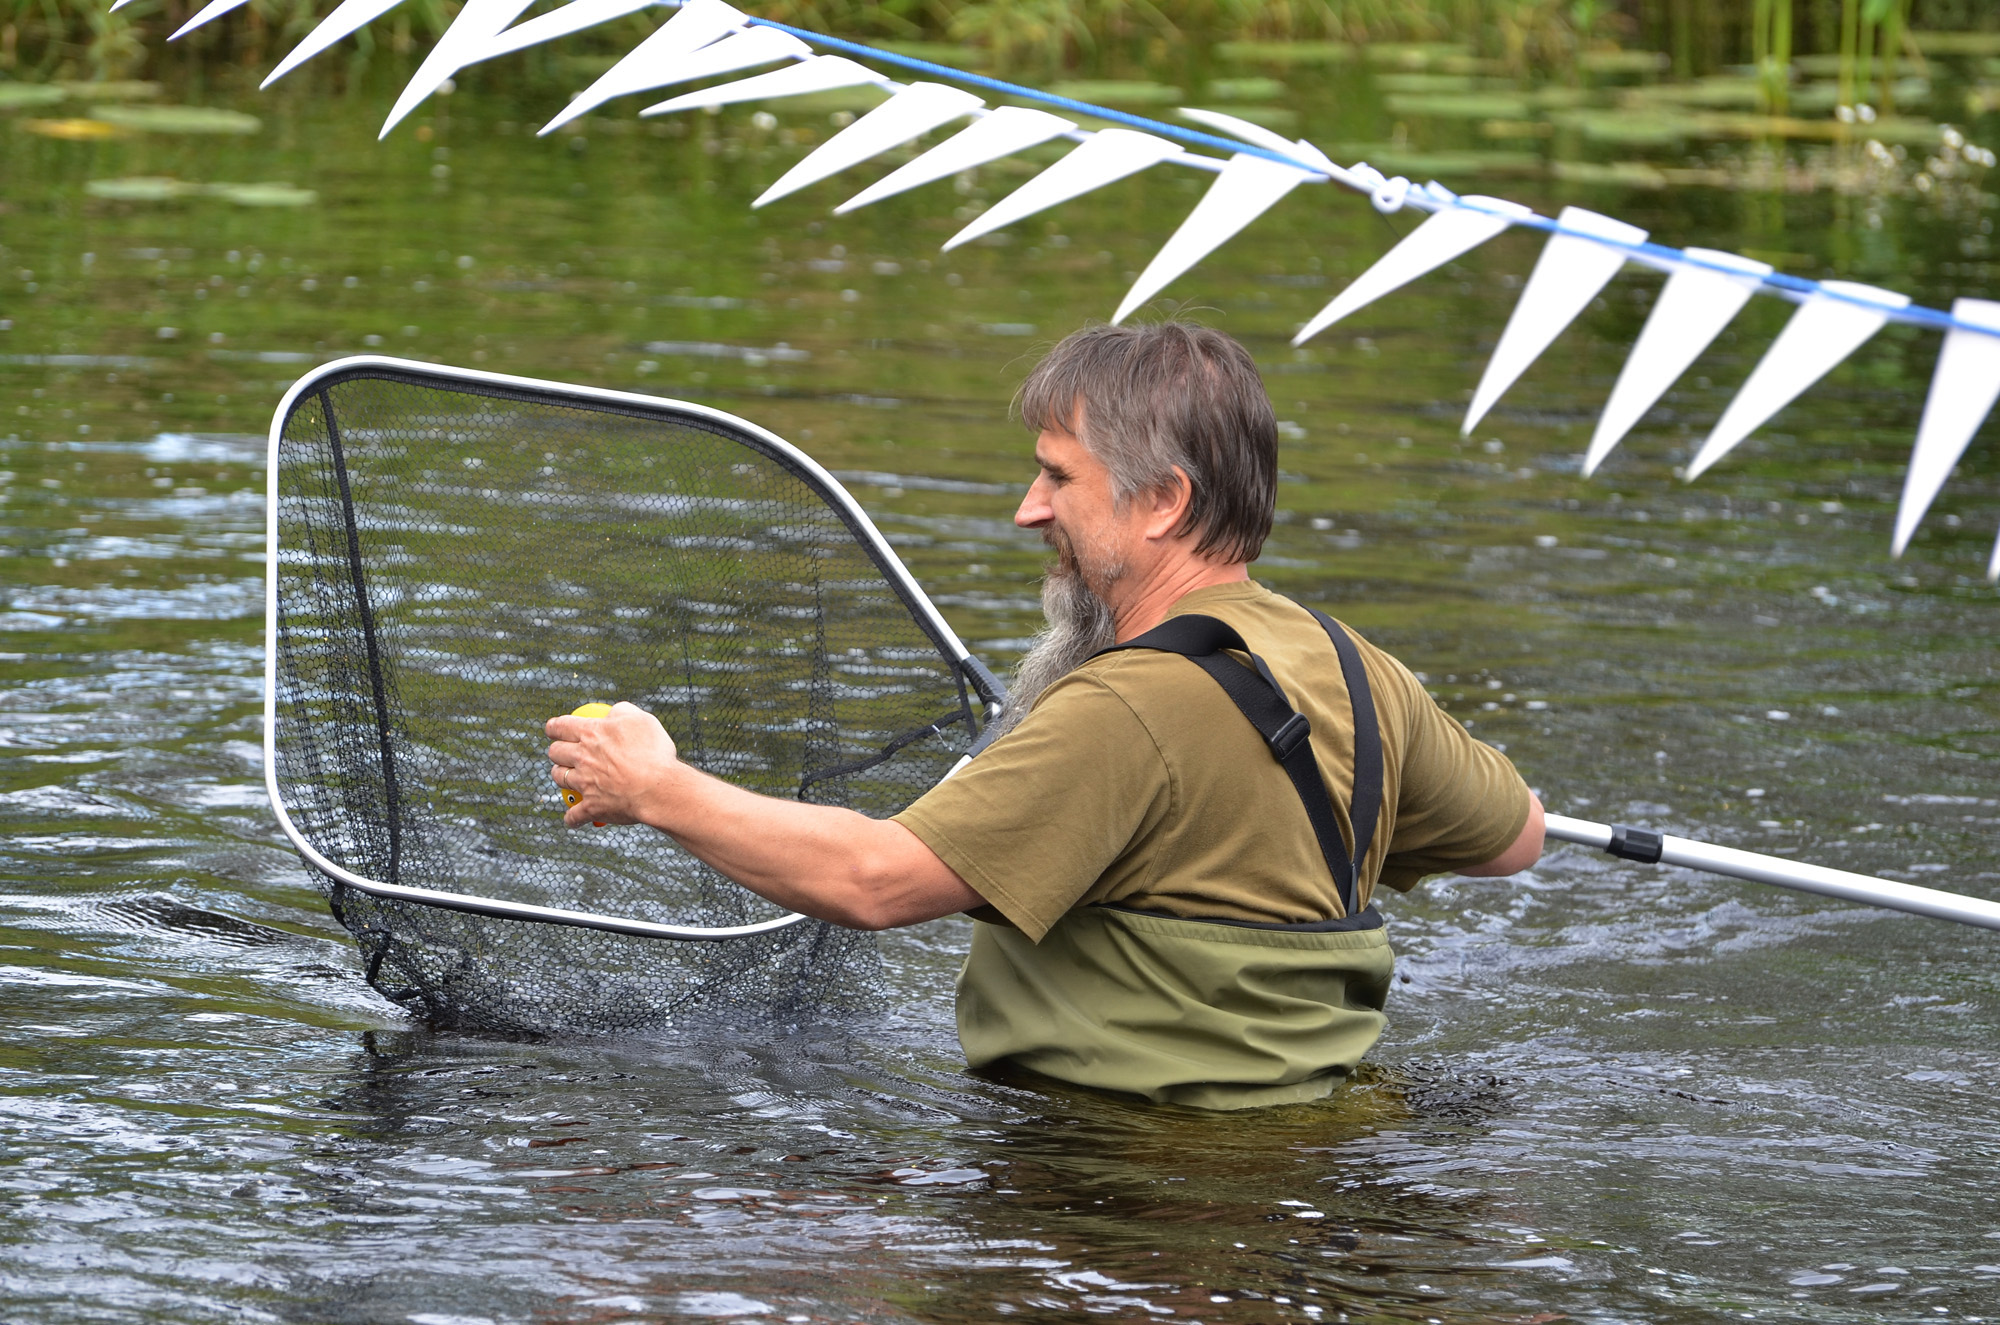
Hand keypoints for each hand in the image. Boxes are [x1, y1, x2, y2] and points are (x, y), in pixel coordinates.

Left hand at [546, 701, 678, 827]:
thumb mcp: (641, 720)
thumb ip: (622, 711)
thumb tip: (612, 711)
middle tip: (563, 752)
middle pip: (556, 752)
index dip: (554, 727)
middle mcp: (582, 757)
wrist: (658, 788)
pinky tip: (573, 820)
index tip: (553, 729)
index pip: (561, 726)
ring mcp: (584, 783)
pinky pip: (574, 815)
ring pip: (560, 778)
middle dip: (557, 751)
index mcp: (592, 733)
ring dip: (562, 777)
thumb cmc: (654, 752)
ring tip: (569, 778)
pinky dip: (572, 818)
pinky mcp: (591, 807)